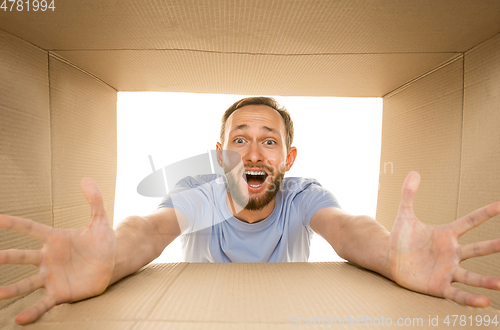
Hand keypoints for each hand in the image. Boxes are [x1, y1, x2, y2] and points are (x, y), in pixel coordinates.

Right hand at [0, 178, 115, 324]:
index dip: (14, 223)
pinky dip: (32, 312)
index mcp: (55, 239)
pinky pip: (43, 303)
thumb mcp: (100, 220)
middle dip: (6, 257)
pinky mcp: (60, 293)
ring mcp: (52, 277)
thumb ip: (94, 200)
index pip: (31, 229)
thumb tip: (86, 179)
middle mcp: (48, 258)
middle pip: (22, 257)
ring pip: (27, 283)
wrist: (112, 263)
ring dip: (11, 290)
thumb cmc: (103, 241)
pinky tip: (18, 319)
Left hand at [389, 171, 499, 306]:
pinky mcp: (439, 286)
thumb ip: (409, 194)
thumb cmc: (401, 238)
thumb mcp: (405, 215)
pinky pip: (458, 294)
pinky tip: (485, 302)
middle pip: (477, 249)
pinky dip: (470, 299)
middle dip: (494, 246)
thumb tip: (414, 172)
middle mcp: (452, 253)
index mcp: (447, 235)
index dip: (485, 213)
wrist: (390, 259)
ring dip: (487, 281)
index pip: (470, 221)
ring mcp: (448, 270)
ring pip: (472, 276)